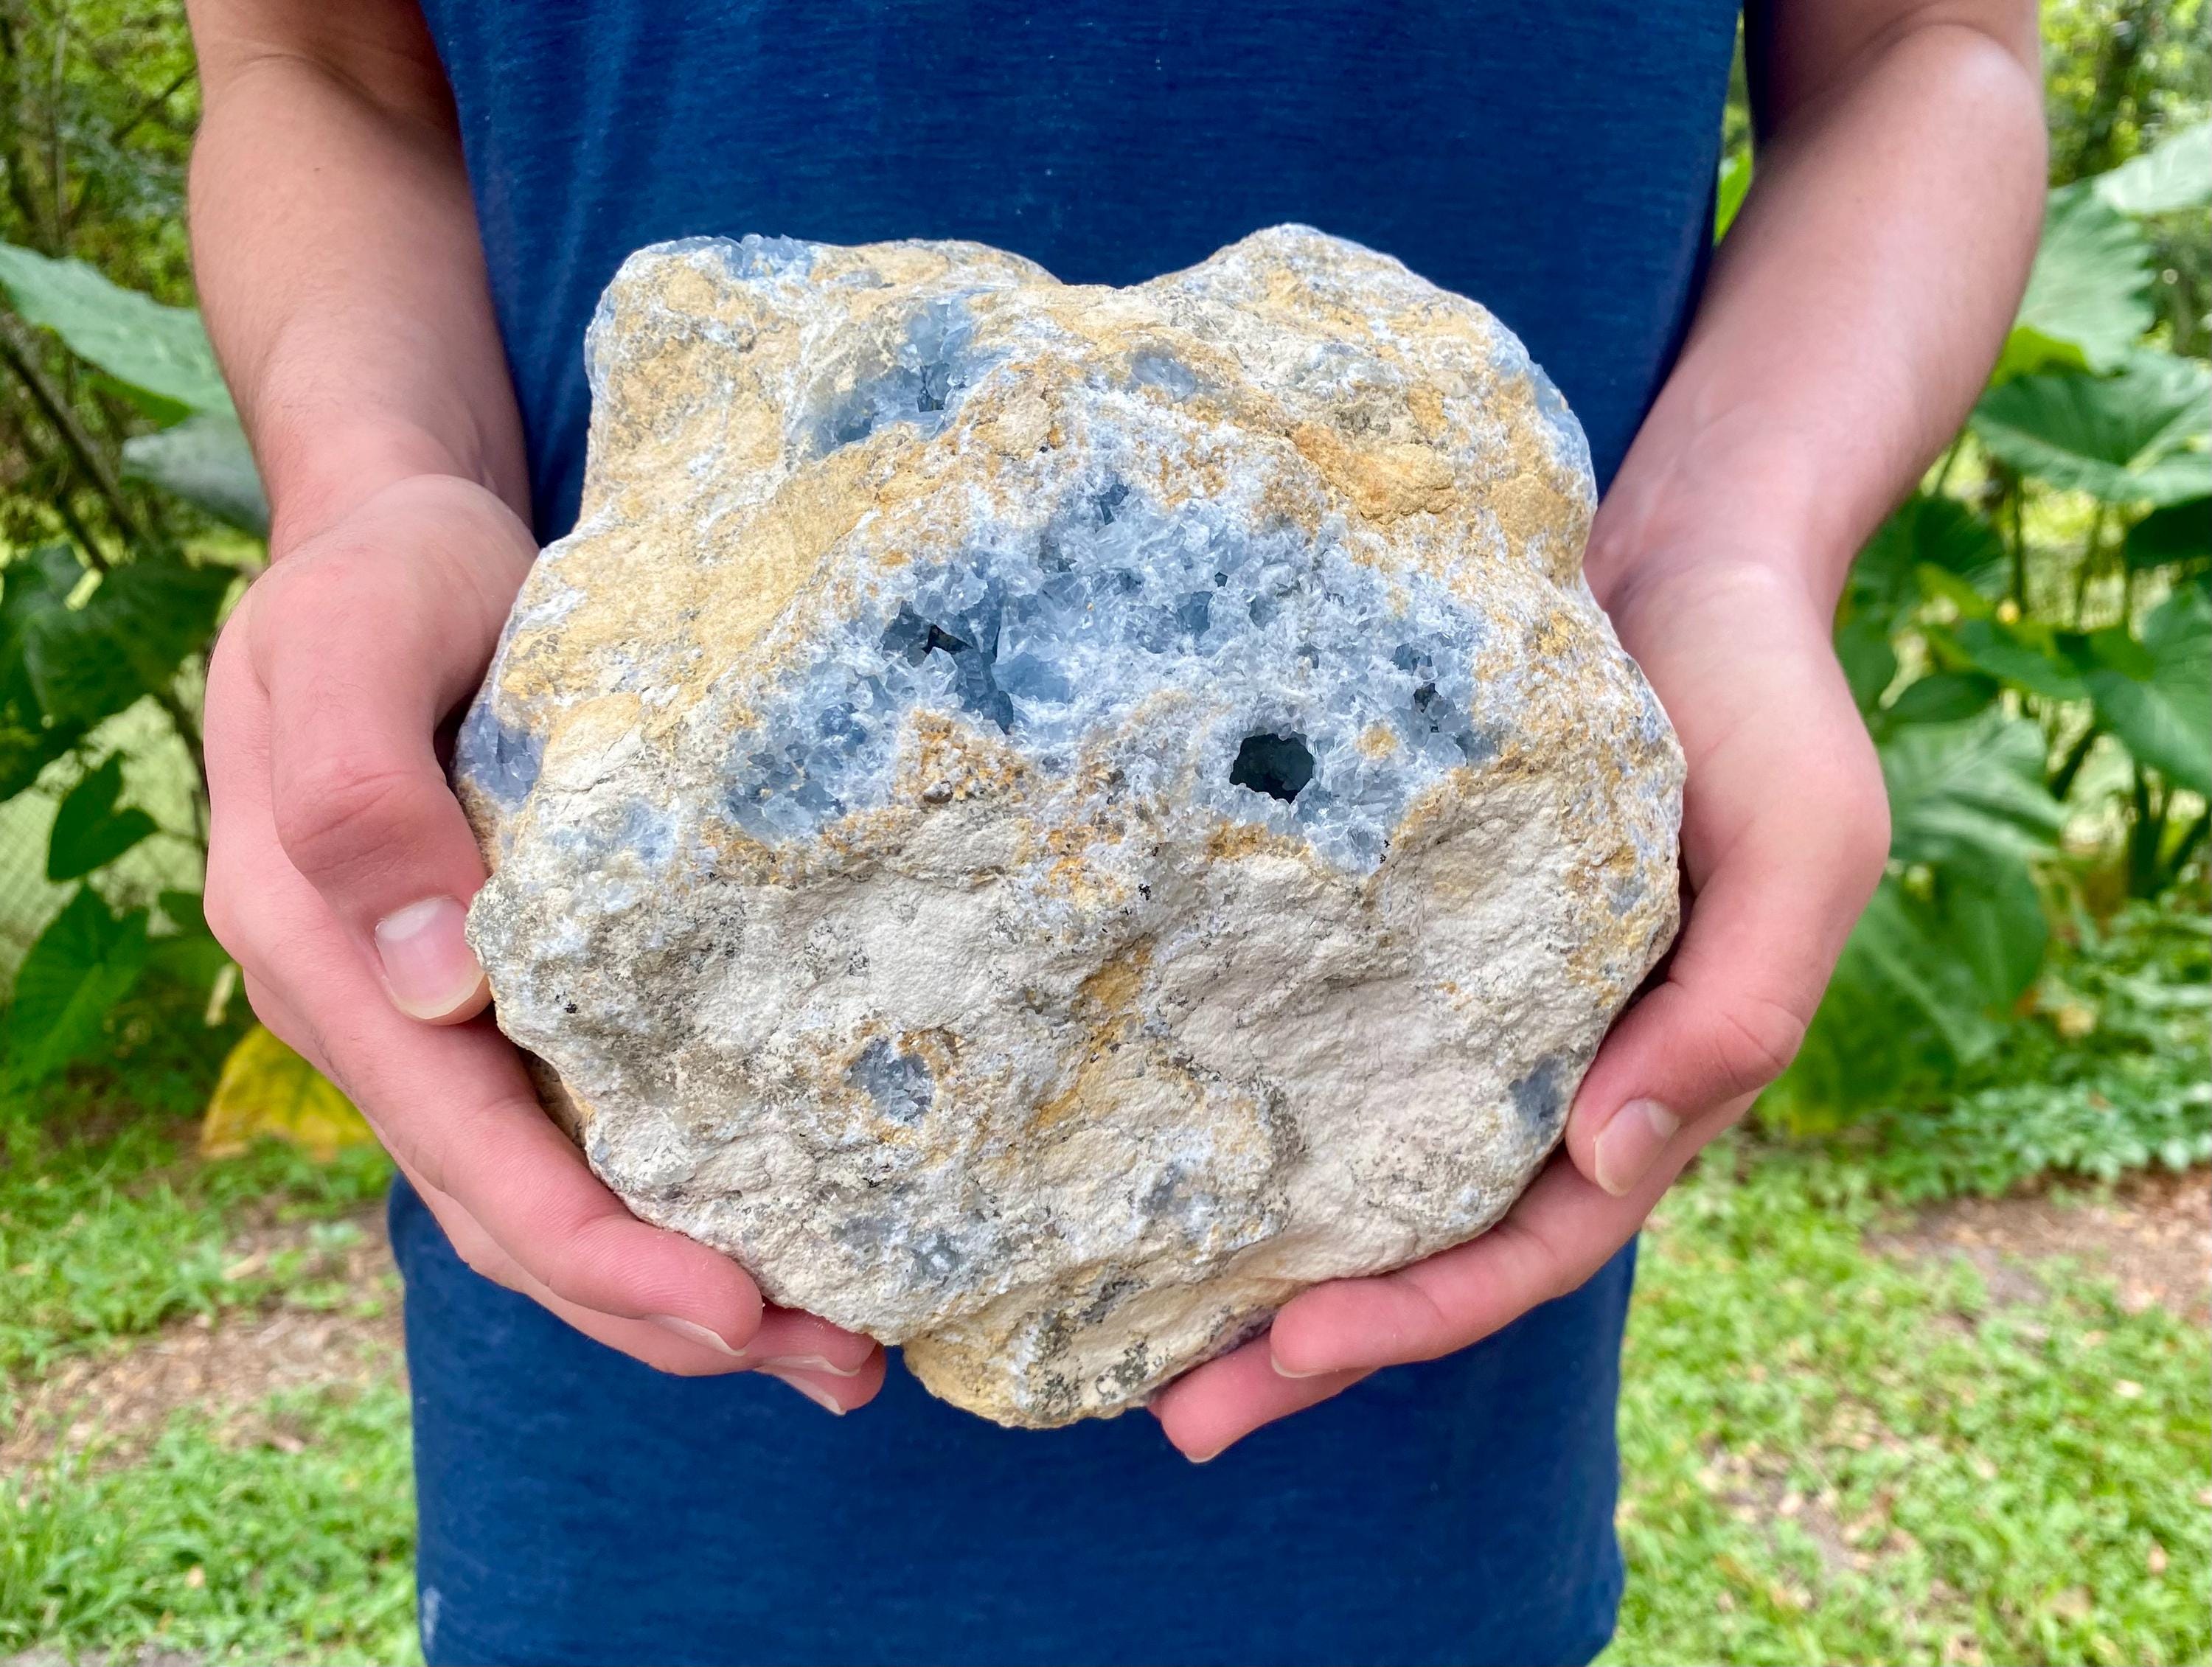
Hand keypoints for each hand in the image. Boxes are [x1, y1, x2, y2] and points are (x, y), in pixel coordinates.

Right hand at [204, 473, 885, 1411]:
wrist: (394, 535)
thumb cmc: (384, 581)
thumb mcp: (352, 648)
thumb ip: (364, 799)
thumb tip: (437, 980)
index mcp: (328, 966)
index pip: (471, 1158)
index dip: (600, 1255)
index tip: (740, 1311)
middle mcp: (381, 1021)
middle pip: (520, 1218)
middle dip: (670, 1315)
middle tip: (840, 1368)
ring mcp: (440, 1018)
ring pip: (549, 1196)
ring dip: (680, 1287)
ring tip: (834, 1340)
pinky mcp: (507, 990)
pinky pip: (576, 1128)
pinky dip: (667, 1199)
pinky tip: (771, 1221)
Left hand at [1150, 551, 1888, 1460]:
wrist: (1684, 565)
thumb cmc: (1763, 706)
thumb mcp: (1804, 851)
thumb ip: (1736, 1013)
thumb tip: (1607, 1160)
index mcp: (1645, 1082)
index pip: (1526, 1241)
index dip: (1417, 1315)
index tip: (1289, 1354)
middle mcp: (1543, 1068)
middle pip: (1420, 1240)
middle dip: (1313, 1343)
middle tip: (1177, 1416)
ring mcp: (1464, 1006)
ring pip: (1357, 1164)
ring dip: (1260, 1254)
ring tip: (1127, 1325)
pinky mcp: (1394, 926)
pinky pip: (1321, 1039)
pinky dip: (1251, 1106)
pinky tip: (1152, 1137)